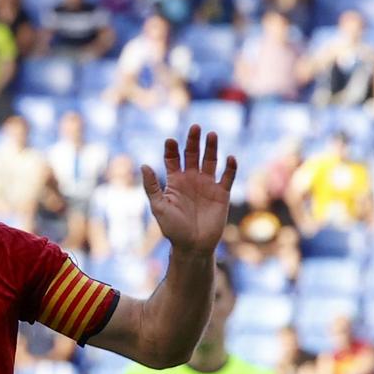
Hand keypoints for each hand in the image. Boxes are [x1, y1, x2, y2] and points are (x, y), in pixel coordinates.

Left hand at [142, 125, 236, 253]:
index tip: (170, 140)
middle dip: (193, 141)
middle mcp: (192, 179)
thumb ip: (152, 187)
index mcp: (175, 181)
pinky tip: (230, 158)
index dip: (171, 149)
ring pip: (211, 160)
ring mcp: (208, 184)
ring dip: (211, 148)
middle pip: (193, 154)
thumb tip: (143, 165)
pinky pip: (228, 176)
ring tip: (211, 135)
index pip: (173, 159)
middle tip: (195, 127)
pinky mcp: (222, 193)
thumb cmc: (173, 228)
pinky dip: (230, 167)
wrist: (193, 246)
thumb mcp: (159, 207)